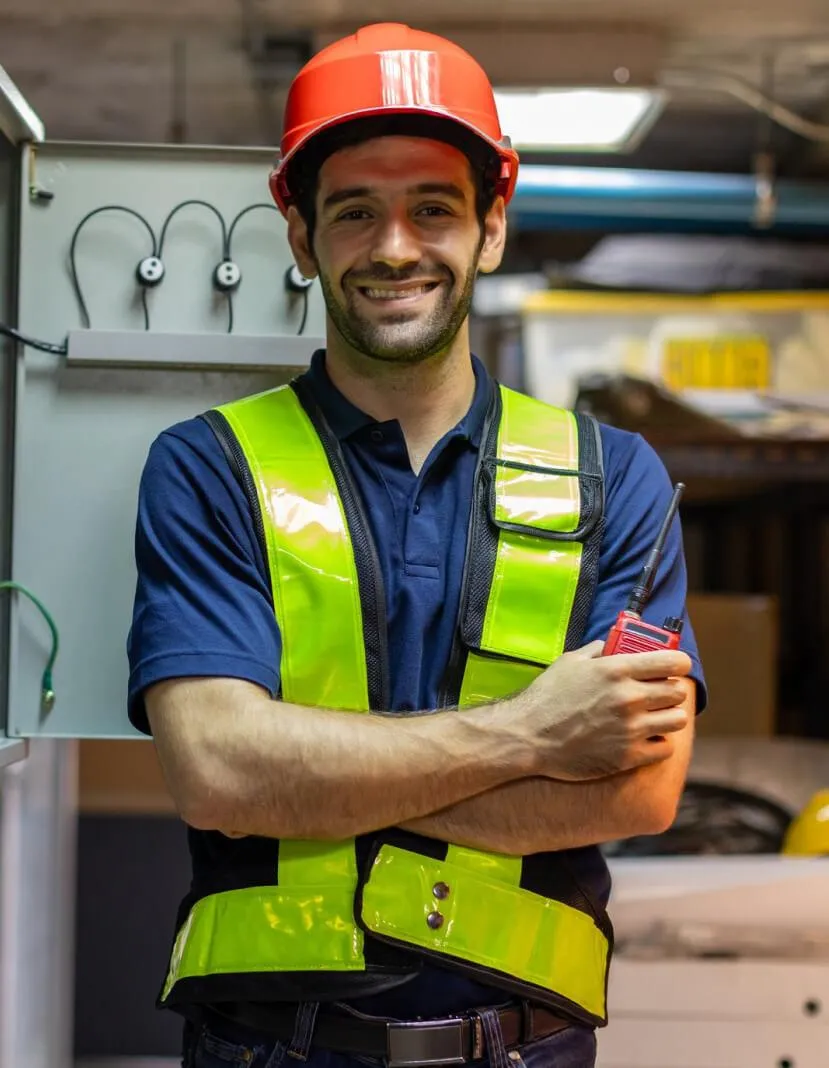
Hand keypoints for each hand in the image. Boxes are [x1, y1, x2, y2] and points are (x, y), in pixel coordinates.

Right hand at [509, 641, 691, 780]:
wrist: (529, 736)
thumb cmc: (546, 697)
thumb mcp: (570, 662)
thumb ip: (597, 650)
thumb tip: (613, 644)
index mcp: (616, 670)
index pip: (672, 662)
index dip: (679, 663)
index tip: (676, 666)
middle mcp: (629, 697)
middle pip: (677, 692)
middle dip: (670, 690)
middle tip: (659, 694)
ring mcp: (630, 728)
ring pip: (677, 720)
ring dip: (668, 717)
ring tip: (654, 717)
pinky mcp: (628, 756)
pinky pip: (665, 748)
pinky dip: (658, 742)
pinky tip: (645, 738)